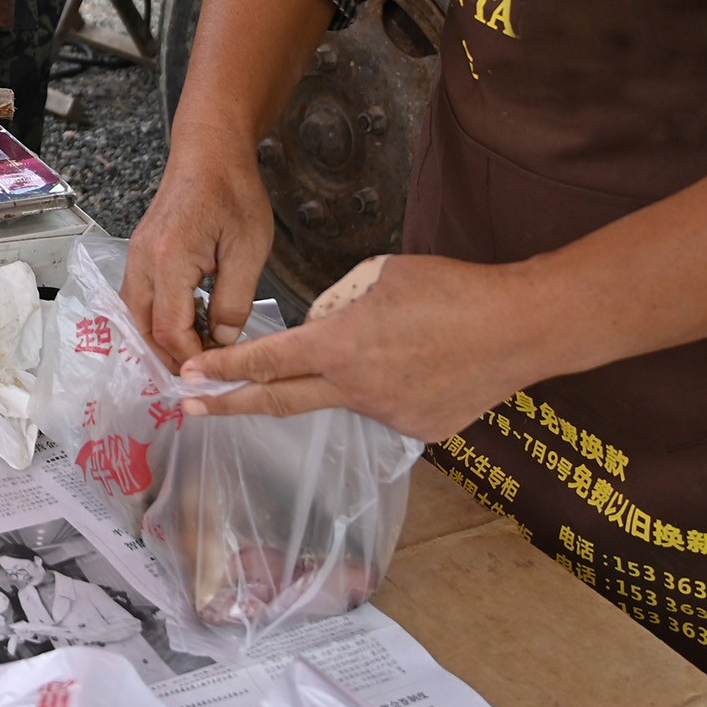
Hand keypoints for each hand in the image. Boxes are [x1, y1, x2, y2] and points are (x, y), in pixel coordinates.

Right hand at [121, 113, 279, 362]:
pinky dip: (157, 319)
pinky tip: (187, 323)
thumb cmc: (234, 193)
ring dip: (161, 339)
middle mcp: (142, 262)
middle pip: (143, 329)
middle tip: (203, 373)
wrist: (209, 151)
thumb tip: (222, 341)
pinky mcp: (140, 252)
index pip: (170, 330)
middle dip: (171, 357)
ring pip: (136, 315)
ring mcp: (136, 256)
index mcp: (169, 261)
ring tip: (196, 352)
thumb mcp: (248, 250)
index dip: (192, 357)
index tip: (219, 371)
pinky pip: (140, 297)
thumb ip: (234, 302)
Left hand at [177, 254, 543, 441]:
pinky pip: (390, 406)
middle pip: (278, 400)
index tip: (188, 375)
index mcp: (339, 346)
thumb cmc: (451, 290)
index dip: (222, 368)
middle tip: (191, 408)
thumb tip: (327, 326)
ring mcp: (387, 415)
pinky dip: (395, 386)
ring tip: (401, 344)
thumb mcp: (379, 276)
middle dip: (229, 403)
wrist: (518, 329)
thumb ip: (341, 305)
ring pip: (347, 397)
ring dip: (350, 377)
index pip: (266, 361)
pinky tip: (428, 363)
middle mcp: (354, 388)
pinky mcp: (418, 431)